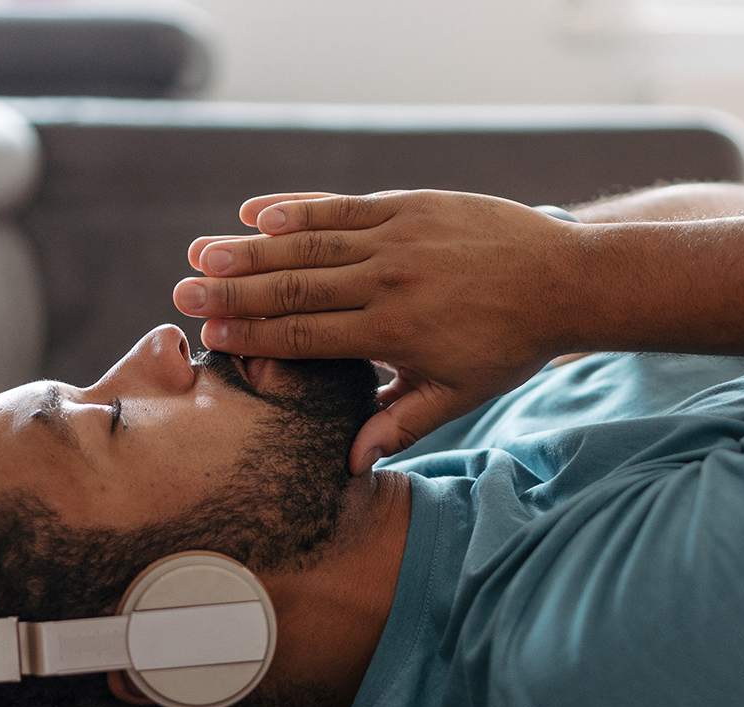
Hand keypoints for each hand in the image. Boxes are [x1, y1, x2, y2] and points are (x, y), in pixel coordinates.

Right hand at [173, 190, 580, 472]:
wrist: (563, 281)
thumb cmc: (509, 346)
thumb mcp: (457, 395)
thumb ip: (399, 423)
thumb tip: (348, 465)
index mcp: (394, 334)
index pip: (306, 335)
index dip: (253, 337)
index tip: (208, 338)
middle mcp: (388, 282)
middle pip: (294, 287)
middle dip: (233, 293)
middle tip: (180, 293)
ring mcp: (398, 238)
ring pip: (309, 243)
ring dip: (250, 248)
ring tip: (201, 252)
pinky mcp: (411, 205)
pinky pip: (344, 206)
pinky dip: (298, 207)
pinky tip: (256, 212)